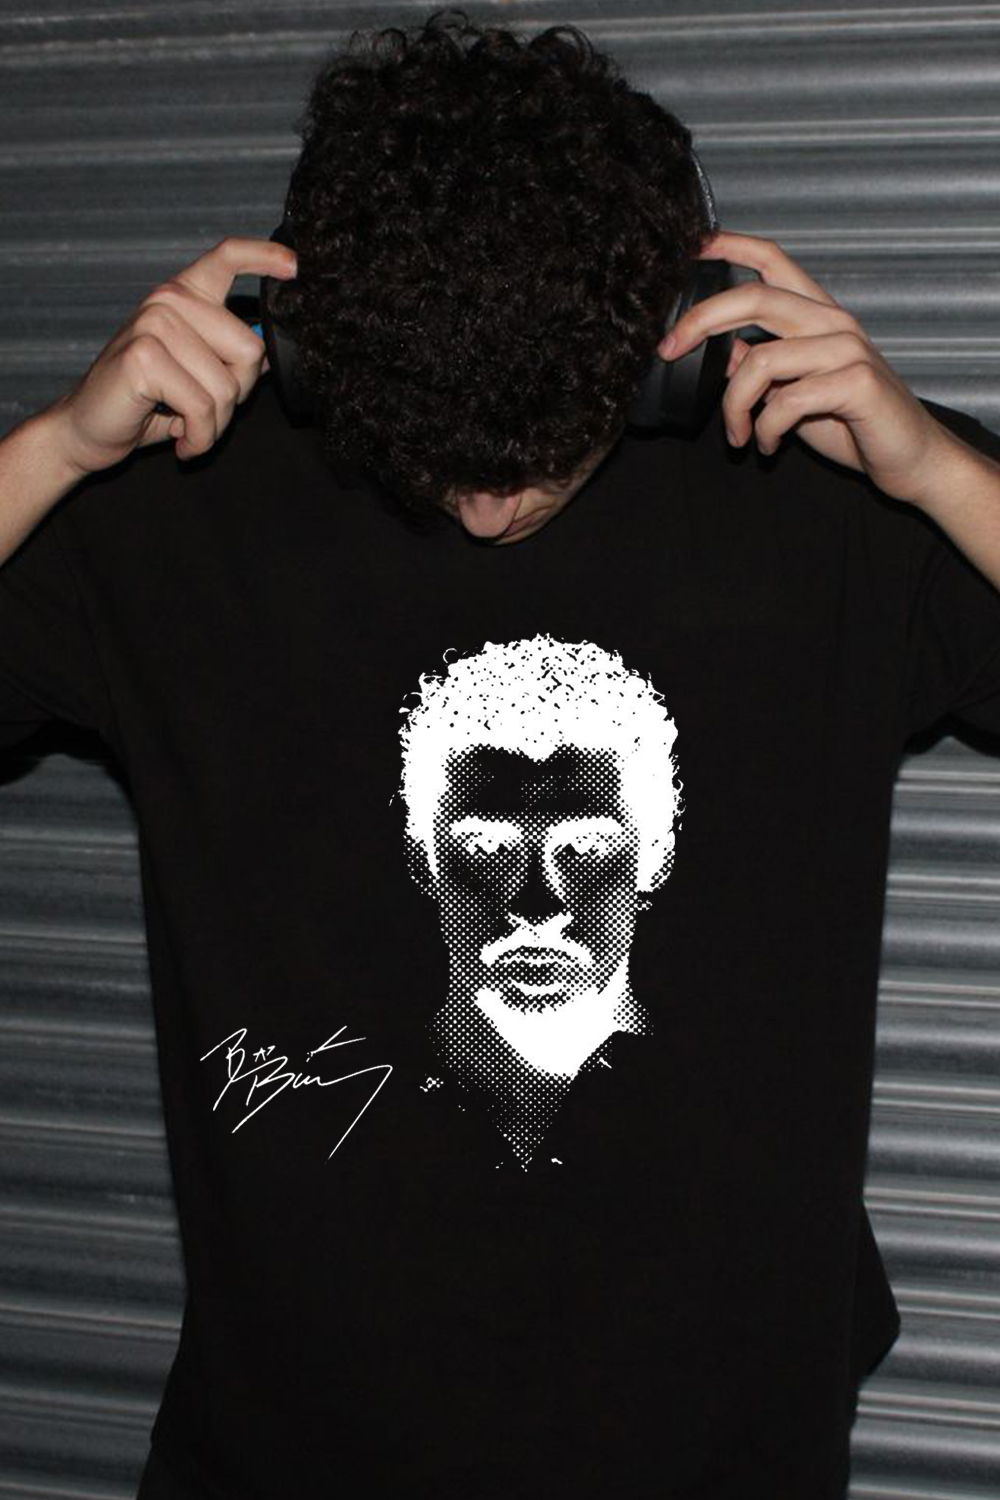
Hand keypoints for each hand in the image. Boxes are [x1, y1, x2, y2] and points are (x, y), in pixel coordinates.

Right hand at [46, 237, 297, 475]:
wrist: (88, 429)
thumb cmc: (145, 403)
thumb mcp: (194, 373)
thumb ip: (226, 356)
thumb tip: (264, 354)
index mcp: (183, 297)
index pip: (227, 258)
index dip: (265, 257)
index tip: (295, 266)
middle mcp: (168, 300)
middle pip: (250, 348)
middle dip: (237, 395)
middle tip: (206, 412)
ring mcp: (153, 323)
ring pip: (227, 387)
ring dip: (215, 425)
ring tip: (188, 428)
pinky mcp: (143, 357)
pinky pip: (203, 408)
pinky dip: (199, 438)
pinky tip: (180, 441)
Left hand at [658, 230, 956, 507]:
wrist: (912, 458)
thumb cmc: (855, 425)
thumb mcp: (796, 393)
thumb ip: (764, 368)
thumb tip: (725, 352)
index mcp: (819, 316)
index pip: (774, 261)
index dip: (732, 246)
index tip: (694, 245)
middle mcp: (834, 322)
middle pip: (755, 296)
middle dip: (700, 320)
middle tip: (668, 350)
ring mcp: (848, 350)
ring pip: (760, 360)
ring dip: (733, 405)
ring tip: (737, 435)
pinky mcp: (857, 384)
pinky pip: (785, 402)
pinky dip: (765, 430)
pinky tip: (768, 445)